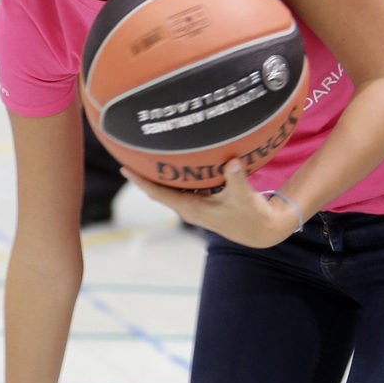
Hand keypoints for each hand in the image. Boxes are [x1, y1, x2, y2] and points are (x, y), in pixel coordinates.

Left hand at [121, 158, 301, 247]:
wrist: (260, 230)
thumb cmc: (251, 214)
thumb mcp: (244, 196)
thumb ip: (236, 179)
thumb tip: (232, 162)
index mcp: (191, 208)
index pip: (158, 193)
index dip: (140, 181)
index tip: (123, 168)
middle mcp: (188, 208)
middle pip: (158, 190)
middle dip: (143, 174)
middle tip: (127, 152)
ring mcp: (194, 205)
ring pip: (169, 188)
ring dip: (158, 174)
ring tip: (144, 153)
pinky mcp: (202, 202)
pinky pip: (182, 186)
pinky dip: (175, 175)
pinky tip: (172, 159)